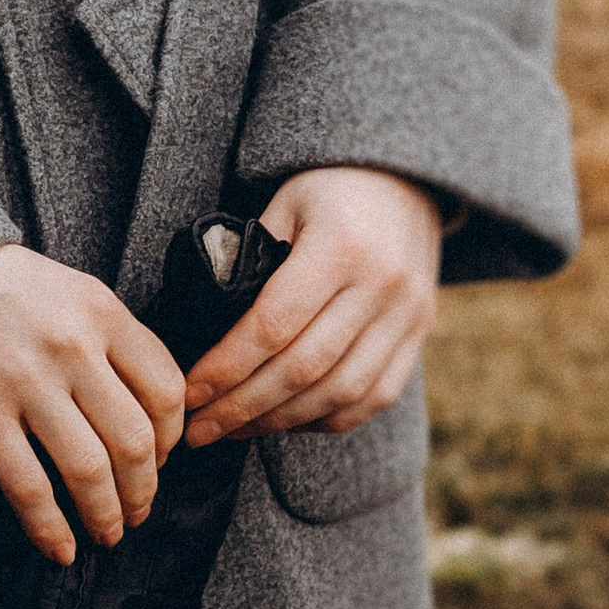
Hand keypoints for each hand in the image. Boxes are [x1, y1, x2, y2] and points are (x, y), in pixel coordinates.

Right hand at [0, 245, 185, 563]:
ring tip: (107, 533)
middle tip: (139, 511)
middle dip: (144, 491)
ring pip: (89, 470)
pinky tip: (60, 549)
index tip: (160, 460)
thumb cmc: (2, 282)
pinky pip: (27, 487)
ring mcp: (26, 383)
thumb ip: (112, 339)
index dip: (171, 439)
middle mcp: (73, 349)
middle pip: (134, 441)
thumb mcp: (73, 290)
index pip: (165, 391)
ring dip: (105, 515)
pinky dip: (49, 528)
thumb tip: (143, 406)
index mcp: (103, 314)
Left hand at [182, 166, 442, 443]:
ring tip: (233, 429)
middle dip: (242, 407)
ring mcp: (407, 316)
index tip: (189, 394)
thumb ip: (251, 260)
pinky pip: (373, 398)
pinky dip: (325, 419)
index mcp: (341, 246)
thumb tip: (208, 330)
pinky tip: (285, 421)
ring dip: (279, 421)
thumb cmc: (330, 189)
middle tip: (198, 430)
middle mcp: (381, 286)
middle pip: (303, 368)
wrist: (407, 178)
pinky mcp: (419, 336)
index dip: (226, 368)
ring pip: (339, 393)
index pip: (273, 326)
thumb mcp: (285, 204)